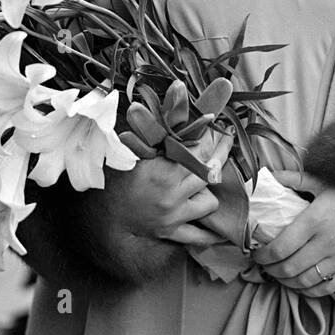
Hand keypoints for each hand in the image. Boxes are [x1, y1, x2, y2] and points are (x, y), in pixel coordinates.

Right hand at [107, 129, 231, 249]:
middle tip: (226, 144)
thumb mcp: (137, 151)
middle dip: (220, 156)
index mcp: (162, 171)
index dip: (212, 139)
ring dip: (208, 191)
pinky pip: (199, 236)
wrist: (107, 212)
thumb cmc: (121, 178)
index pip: (197, 152)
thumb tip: (176, 98)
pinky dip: (211, 234)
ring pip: (210, 202)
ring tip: (202, 183)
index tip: (222, 131)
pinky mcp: (171, 232)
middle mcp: (171, 194)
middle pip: (208, 173)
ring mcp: (173, 215)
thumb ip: (157, 130)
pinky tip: (221, 231)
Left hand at [251, 170, 334, 297]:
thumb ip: (294, 179)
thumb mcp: (323, 182)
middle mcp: (328, 242)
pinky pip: (326, 288)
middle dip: (271, 270)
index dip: (263, 256)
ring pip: (305, 280)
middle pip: (289, 267)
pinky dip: (308, 290)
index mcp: (316, 220)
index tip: (256, 254)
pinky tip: (299, 284)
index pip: (280, 248)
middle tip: (264, 266)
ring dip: (286, 282)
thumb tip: (267, 175)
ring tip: (278, 275)